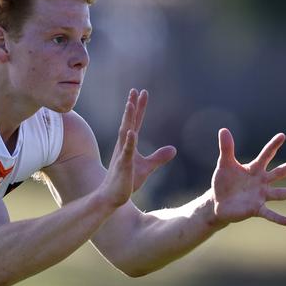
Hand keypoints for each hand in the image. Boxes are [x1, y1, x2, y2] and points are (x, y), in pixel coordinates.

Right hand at [102, 89, 175, 206]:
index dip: (140, 107)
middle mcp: (124, 146)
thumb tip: (173, 149)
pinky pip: (126, 152)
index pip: (136, 122)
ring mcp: (122, 154)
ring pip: (125, 133)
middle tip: (135, 90)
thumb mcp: (147, 167)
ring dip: (128, 118)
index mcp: (129, 144)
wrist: (112, 196)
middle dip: (132, 106)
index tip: (142, 92)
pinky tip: (132, 132)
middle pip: (129, 122)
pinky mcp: (122, 166)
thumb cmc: (127, 181)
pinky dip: (129, 141)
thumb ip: (159, 157)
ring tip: (130, 104)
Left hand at [211, 128, 285, 225]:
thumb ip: (226, 148)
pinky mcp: (256, 209)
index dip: (273, 146)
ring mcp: (260, 195)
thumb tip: (223, 129)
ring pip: (280, 193)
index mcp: (254, 169)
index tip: (282, 136)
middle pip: (279, 172)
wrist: (218, 202)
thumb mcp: (224, 164)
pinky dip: (278, 218)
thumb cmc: (224, 182)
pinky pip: (269, 214)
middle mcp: (261, 182)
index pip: (265, 155)